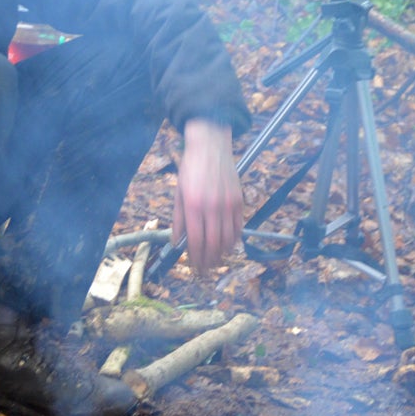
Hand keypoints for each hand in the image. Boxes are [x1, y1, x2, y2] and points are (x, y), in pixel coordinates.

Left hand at [172, 119, 242, 271]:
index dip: (195, 257)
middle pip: (213, 243)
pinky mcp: (238, 200)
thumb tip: (176, 242)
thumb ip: (178, 219)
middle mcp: (212, 206)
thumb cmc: (191, 168)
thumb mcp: (179, 193)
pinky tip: (228, 245)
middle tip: (205, 269)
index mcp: (193, 205)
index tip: (194, 265)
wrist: (210, 146)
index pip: (196, 240)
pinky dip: (234, 240)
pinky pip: (238, 227)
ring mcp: (227, 204)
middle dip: (208, 260)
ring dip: (222, 254)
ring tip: (216, 260)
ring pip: (228, 238)